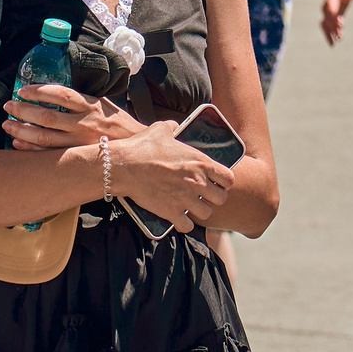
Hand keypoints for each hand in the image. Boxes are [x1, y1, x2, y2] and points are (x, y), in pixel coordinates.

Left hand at [0, 83, 146, 149]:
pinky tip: (17, 143)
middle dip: (24, 110)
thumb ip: (82, 100)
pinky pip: (48, 155)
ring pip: (44, 138)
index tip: (23, 90)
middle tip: (8, 105)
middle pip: (47, 117)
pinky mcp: (77, 158)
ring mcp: (79, 143)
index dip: (39, 91)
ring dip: (22, 130)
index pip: (61, 94)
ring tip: (7, 124)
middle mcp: (84, 124)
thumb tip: (56, 93)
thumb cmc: (118, 126)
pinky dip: (30, 150)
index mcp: (91, 106)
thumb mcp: (104, 105)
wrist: (136, 152)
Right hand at [110, 118, 233, 226]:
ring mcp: (186, 199)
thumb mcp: (161, 130)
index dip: (224, 182)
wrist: (124, 166)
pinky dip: (183, 224)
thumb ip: (173, 127)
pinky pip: (187, 226)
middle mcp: (197, 182)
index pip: (228, 178)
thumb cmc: (142, 147)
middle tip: (202, 196)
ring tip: (190, 206)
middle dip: (213, 198)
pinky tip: (178, 218)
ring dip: (198, 211)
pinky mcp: (171, 212)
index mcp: (200, 162)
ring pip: (206, 213)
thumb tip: (174, 125)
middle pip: (221, 198)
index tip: (217, 183)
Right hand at [320, 0, 352, 45]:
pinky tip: (332, 44)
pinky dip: (329, 36)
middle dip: (333, 25)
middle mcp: (326, 5)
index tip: (339, 22)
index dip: (333, 12)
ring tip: (339, 39)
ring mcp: (326, 12)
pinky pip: (326, 28)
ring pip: (325, 23)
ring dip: (331, 32)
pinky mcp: (329, 18)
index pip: (330, 4)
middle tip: (340, 33)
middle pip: (327, 15)